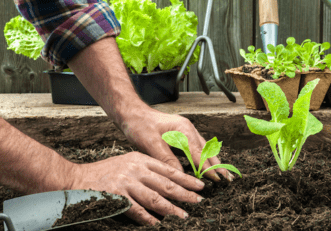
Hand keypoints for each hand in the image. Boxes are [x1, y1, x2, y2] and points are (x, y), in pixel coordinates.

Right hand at [70, 151, 204, 224]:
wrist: (79, 178)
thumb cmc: (106, 171)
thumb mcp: (128, 162)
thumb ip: (146, 170)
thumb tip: (167, 182)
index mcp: (140, 159)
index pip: (168, 169)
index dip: (185, 178)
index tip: (199, 185)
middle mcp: (136, 169)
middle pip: (165, 183)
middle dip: (184, 193)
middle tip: (198, 201)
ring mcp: (126, 182)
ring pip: (154, 197)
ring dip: (171, 208)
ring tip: (184, 215)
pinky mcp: (117, 196)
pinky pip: (136, 210)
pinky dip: (148, 218)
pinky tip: (157, 224)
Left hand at [119, 107, 234, 181]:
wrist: (132, 113)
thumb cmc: (140, 125)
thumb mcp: (151, 144)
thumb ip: (167, 160)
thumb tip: (181, 176)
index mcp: (183, 129)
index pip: (199, 153)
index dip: (208, 168)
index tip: (218, 180)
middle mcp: (188, 129)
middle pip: (206, 149)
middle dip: (217, 164)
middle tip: (228, 179)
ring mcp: (185, 130)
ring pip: (203, 148)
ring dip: (212, 161)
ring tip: (222, 174)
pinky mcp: (181, 133)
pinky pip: (196, 146)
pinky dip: (203, 156)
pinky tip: (206, 164)